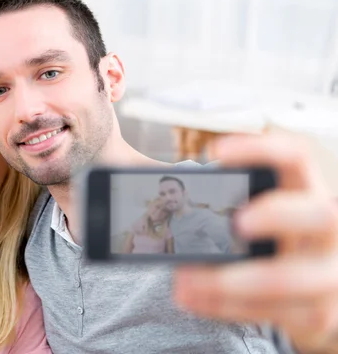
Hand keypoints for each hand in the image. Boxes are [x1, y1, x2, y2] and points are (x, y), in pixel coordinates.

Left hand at [173, 133, 337, 352]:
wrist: (306, 297)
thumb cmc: (268, 240)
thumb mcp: (252, 209)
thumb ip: (211, 194)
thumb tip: (142, 175)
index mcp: (305, 192)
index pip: (295, 156)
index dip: (261, 149)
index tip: (216, 152)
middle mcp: (327, 229)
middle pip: (320, 214)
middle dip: (276, 215)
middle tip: (236, 223)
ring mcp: (327, 274)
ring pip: (288, 279)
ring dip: (228, 281)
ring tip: (183, 279)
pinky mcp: (315, 314)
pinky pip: (268, 312)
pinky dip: (222, 306)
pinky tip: (191, 298)